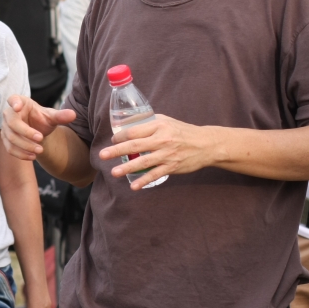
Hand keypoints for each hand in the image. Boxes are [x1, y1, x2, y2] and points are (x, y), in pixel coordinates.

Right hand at [2, 95, 75, 160]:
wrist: (37, 132)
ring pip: (11, 137)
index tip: (17, 106)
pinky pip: (10, 148)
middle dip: (26, 133)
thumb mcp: (52, 117)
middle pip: (12, 123)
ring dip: (25, 146)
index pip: (14, 99)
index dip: (14, 102)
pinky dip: (21, 154)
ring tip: (40, 150)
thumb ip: (61, 116)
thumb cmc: (42, 120)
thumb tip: (73, 114)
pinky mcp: (6, 140)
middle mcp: (9, 114)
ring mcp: (5, 127)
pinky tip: (33, 157)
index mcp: (20, 102)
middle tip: (41, 139)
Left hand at [101, 115, 218, 189]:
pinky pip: (155, 174)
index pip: (134, 131)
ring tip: (114, 173)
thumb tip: (127, 125)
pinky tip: (133, 186)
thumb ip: (148, 123)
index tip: (113, 140)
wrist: (206, 144)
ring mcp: (167, 154)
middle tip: (102, 155)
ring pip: (143, 161)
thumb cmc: (183, 131)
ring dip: (127, 168)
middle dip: (117, 151)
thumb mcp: (166, 121)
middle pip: (135, 145)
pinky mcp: (172, 167)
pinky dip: (144, 181)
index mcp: (159, 126)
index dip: (121, 136)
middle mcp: (162, 139)